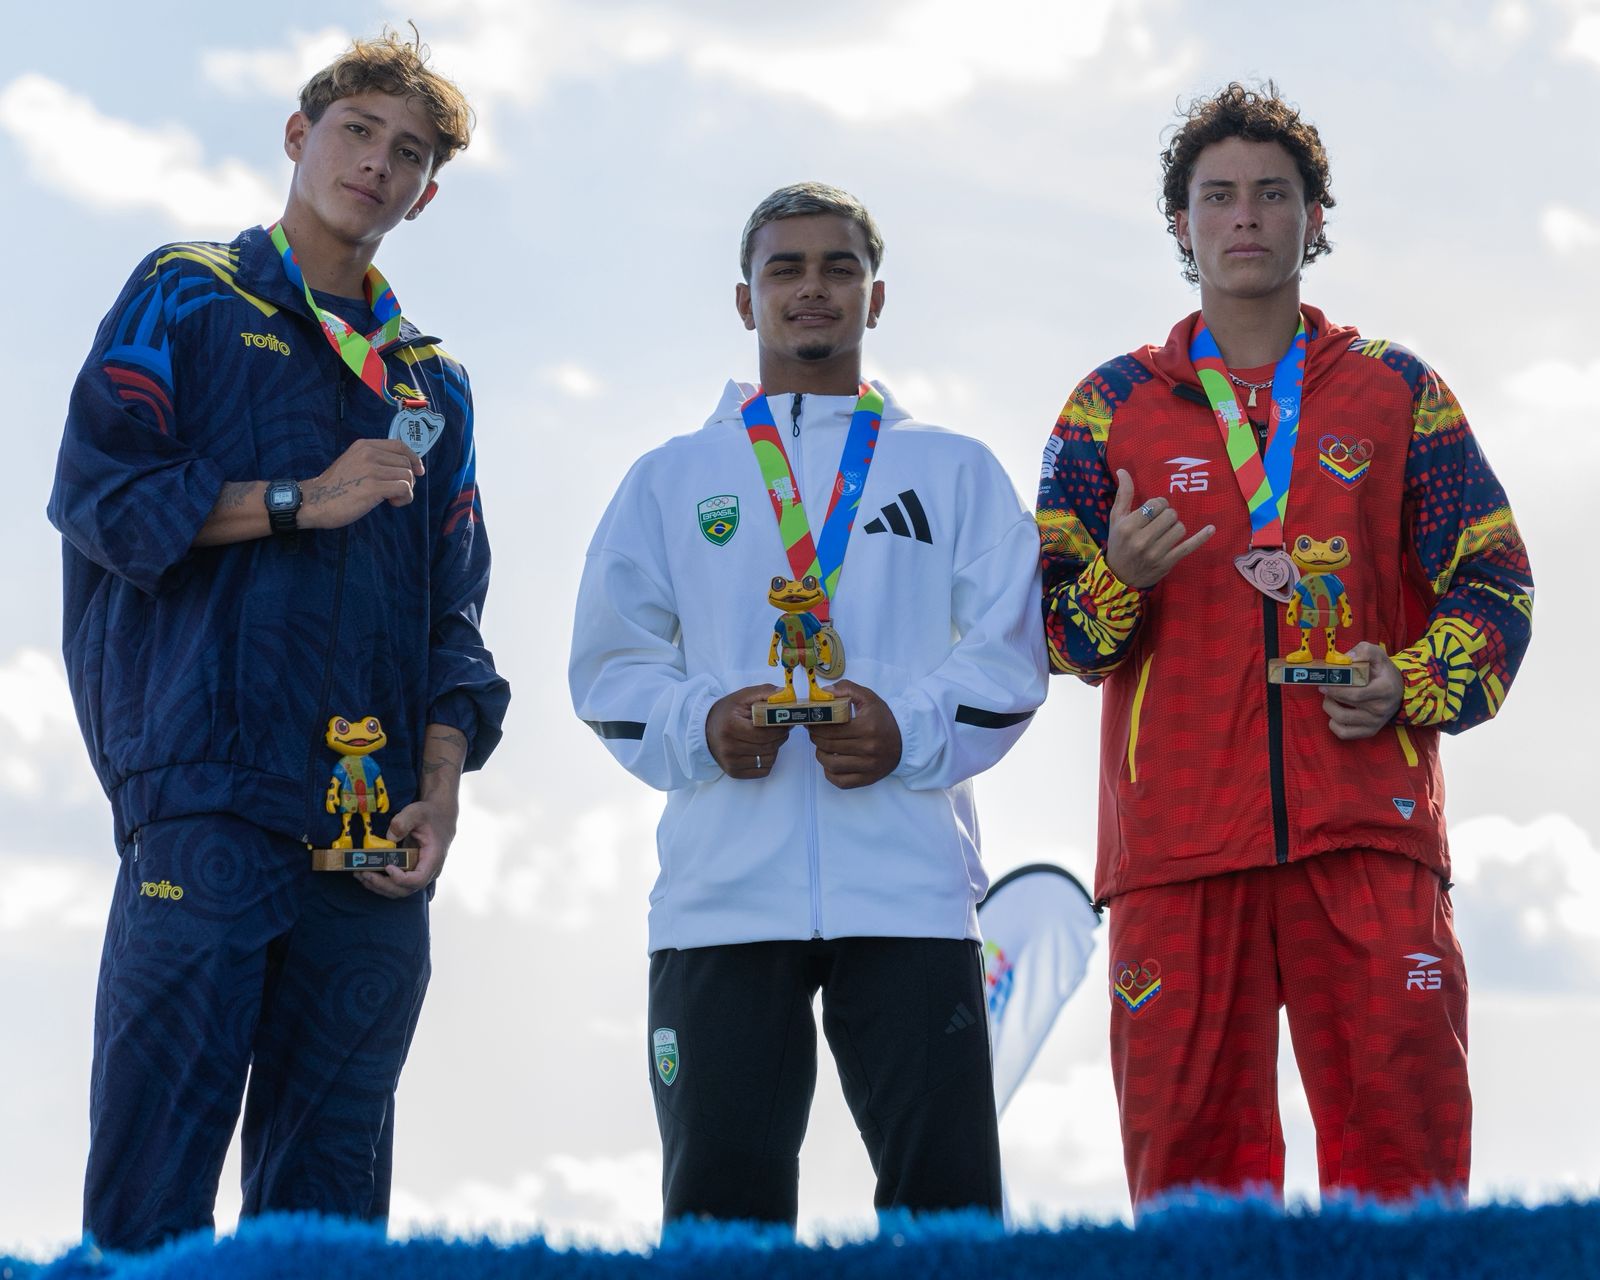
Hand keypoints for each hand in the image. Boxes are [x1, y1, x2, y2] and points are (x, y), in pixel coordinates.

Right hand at [300, 438, 424, 530]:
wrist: (313, 501)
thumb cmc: (334, 487)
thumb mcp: (353, 463)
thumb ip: (373, 461)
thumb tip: (401, 468)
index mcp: (364, 446)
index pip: (399, 445)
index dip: (413, 458)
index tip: (418, 471)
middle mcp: (369, 453)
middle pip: (406, 463)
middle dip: (408, 479)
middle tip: (395, 492)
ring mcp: (371, 469)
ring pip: (407, 476)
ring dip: (405, 491)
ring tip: (391, 499)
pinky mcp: (374, 487)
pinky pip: (404, 488)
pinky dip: (404, 498)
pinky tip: (392, 503)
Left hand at [357, 797, 456, 898]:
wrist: (440, 816)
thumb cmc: (430, 814)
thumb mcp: (417, 812)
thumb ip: (403, 821)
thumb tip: (389, 837)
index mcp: (433, 858)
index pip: (418, 879)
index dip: (400, 878)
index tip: (387, 866)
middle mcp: (428, 871)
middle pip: (405, 889)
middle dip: (382, 884)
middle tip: (364, 873)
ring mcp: (419, 873)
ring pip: (399, 890)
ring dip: (378, 886)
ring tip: (360, 875)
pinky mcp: (411, 872)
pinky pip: (396, 884)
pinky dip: (380, 883)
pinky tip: (366, 874)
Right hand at [706, 685, 792, 778]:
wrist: (706, 728)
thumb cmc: (728, 712)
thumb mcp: (744, 696)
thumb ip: (766, 693)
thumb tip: (787, 696)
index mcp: (731, 726)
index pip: (765, 733)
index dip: (780, 728)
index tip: (787, 721)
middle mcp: (729, 747)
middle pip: (769, 746)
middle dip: (781, 736)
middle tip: (783, 728)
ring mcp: (731, 762)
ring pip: (769, 759)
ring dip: (775, 748)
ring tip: (770, 738)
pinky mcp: (734, 772)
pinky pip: (763, 770)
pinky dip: (768, 760)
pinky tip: (761, 749)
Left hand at [805, 680, 901, 789]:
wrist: (905, 741)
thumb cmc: (883, 719)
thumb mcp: (869, 698)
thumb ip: (847, 689)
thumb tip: (825, 692)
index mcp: (866, 727)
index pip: (830, 729)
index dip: (816, 725)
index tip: (812, 722)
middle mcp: (867, 748)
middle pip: (828, 745)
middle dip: (815, 738)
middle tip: (814, 732)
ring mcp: (867, 766)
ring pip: (831, 764)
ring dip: (820, 755)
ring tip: (821, 746)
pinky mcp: (867, 779)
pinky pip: (840, 781)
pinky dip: (830, 773)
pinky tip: (831, 763)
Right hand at [1103, 468, 1214, 588]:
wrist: (1119, 575)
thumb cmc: (1118, 542)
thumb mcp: (1116, 518)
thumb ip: (1123, 494)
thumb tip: (1123, 470)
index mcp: (1128, 526)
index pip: (1156, 504)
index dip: (1159, 504)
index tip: (1154, 510)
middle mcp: (1141, 540)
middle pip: (1170, 515)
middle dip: (1167, 515)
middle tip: (1160, 522)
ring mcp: (1156, 553)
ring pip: (1180, 528)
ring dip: (1176, 527)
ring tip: (1166, 532)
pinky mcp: (1168, 562)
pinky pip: (1189, 546)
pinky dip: (1201, 537)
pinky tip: (1211, 528)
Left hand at [1322, 642, 1402, 739]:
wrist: (1398, 690)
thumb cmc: (1382, 671)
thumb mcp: (1377, 655)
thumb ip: (1364, 651)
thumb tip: (1347, 658)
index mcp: (1385, 690)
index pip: (1356, 694)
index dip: (1336, 690)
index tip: (1324, 684)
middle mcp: (1381, 709)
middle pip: (1346, 707)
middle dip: (1330, 696)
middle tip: (1324, 687)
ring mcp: (1375, 723)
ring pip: (1341, 720)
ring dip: (1329, 708)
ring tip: (1329, 698)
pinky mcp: (1369, 732)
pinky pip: (1344, 733)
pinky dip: (1334, 723)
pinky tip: (1335, 712)